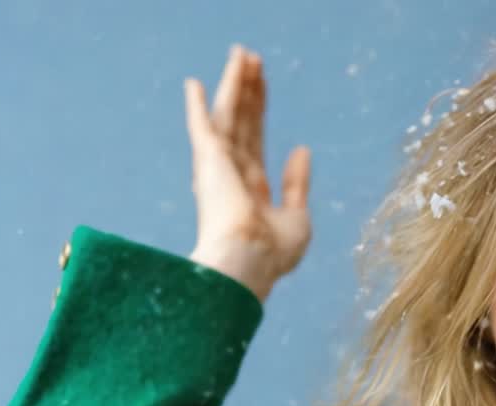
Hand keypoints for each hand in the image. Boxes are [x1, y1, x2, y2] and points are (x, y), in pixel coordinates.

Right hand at [184, 45, 311, 302]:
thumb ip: (297, 182)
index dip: (258, 110)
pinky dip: (197, 105)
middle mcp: (231, 174)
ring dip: (234, 84)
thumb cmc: (273, 255)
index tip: (261, 84)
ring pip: (228, 115)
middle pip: (241, 121)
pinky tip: (194, 83)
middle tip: (251, 56)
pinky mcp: (210, 162)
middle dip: (247, 89)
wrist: (250, 263)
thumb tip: (301, 148)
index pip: (254, 139)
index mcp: (250, 188)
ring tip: (241, 53)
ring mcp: (219, 167)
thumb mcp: (297, 217)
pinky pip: (203, 126)